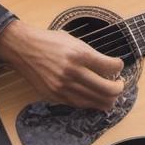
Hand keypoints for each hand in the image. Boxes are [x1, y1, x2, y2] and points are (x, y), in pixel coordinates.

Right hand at [0, 19, 124, 109]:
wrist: (23, 48)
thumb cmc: (49, 41)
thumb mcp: (73, 40)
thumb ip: (91, 55)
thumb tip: (109, 67)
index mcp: (79, 54)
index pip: (110, 66)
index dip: (119, 66)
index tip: (119, 65)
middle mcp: (72, 72)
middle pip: (108, 89)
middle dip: (119, 88)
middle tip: (120, 84)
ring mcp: (64, 86)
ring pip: (96, 101)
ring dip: (108, 99)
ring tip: (111, 94)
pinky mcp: (56, 96)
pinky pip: (81, 104)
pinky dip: (92, 102)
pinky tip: (95, 97)